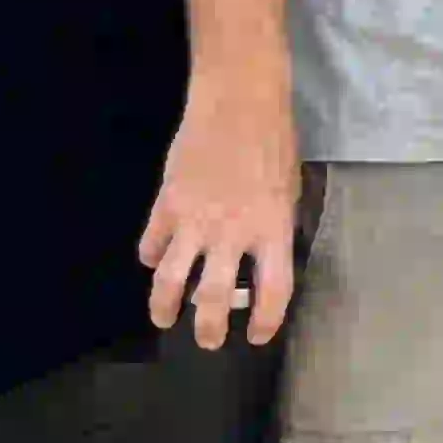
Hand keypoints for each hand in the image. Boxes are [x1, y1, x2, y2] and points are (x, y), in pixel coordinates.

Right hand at [136, 81, 301, 347]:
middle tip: (207, 341)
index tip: (256, 335)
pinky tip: (157, 264)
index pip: (273, 291)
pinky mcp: (165, 205)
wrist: (239, 101)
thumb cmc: (274, 140)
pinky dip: (153, 259)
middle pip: (213, 299)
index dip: (265, 321)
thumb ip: (275, 227)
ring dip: (165, 307)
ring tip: (166, 319)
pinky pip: (152, 246)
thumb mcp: (291, 187)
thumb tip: (266, 258)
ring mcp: (194, 221)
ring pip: (171, 282)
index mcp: (273, 229)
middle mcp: (232, 233)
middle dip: (208, 328)